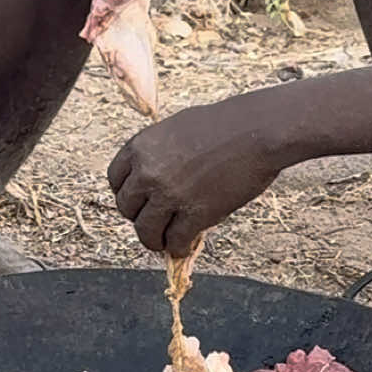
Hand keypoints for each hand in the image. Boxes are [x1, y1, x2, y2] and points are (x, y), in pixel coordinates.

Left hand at [108, 99, 277, 254]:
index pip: (115, 180)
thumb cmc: (223, 125)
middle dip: (140, 216)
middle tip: (155, 220)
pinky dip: (178, 246)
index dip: (127, 193)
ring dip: (155, 239)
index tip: (139, 201)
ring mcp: (170, 194)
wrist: (256, 131)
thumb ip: (158, 153)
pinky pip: (175, 240)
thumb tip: (151, 179)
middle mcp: (148, 172)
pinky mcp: (195, 213)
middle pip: (126, 208)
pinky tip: (185, 243)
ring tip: (166, 240)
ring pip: (146, 231)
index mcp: (141, 146)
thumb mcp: (176, 129)